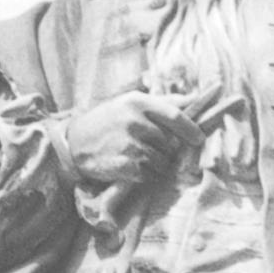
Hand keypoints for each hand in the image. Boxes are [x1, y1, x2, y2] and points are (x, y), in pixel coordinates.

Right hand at [65, 93, 203, 187]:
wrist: (74, 142)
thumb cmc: (108, 121)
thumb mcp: (131, 103)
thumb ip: (163, 102)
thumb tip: (195, 97)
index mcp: (138, 102)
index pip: (175, 116)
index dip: (190, 129)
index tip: (199, 138)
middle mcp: (134, 121)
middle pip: (169, 143)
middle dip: (166, 151)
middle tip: (151, 150)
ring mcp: (128, 144)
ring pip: (161, 162)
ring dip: (156, 165)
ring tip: (137, 157)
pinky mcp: (123, 165)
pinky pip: (148, 175)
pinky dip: (145, 175)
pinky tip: (131, 167)